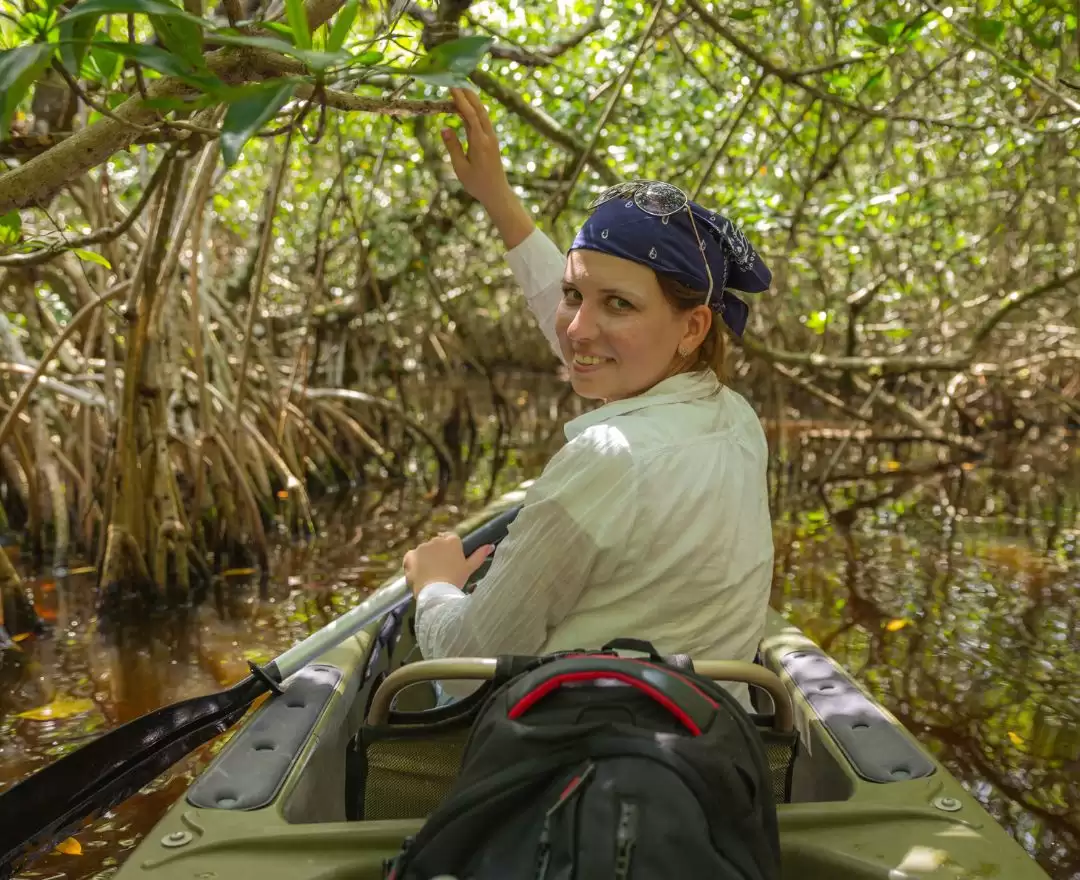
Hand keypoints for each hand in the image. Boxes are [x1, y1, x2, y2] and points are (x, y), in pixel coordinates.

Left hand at [404, 533, 494, 596]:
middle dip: (437, 555)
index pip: (449, 539)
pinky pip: (411, 558)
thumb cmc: (456, 580)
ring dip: (425, 561)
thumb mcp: (470, 568)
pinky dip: (414, 565)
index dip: (448, 551)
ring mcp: (422, 547)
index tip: (449, 562)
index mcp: (452, 540)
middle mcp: (436, 540)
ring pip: (423, 552)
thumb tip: (491, 546)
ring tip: (430, 576)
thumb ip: (479, 555)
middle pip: (436, 545)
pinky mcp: (410, 555)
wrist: (436, 592)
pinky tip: (420, 576)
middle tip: (441, 571)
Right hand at [442, 88, 513, 211]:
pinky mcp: (492, 141)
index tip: (452, 88)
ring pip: (483, 114)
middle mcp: (488, 137)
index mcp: (480, 143)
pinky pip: (483, 121)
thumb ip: (453, 146)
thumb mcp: (460, 167)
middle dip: (469, 95)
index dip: (461, 100)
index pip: (470, 115)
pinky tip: (467, 109)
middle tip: (456, 83)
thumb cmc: (477, 183)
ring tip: (461, 91)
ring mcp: (492, 138)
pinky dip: (475, 112)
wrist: (497, 193)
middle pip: (480, 110)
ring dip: (473, 101)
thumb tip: (444, 128)